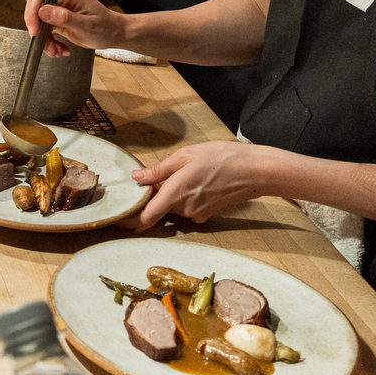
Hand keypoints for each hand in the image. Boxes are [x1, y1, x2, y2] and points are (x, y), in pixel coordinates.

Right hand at [25, 0, 126, 55]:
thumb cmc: (105, 27)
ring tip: (56, 50)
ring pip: (38, 21)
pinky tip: (59, 48)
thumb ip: (65, 17)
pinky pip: (44, 28)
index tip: (35, 30)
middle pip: (35, 7)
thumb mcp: (86, 25)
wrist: (113, 33)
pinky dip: (49, 41)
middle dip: (37, 28)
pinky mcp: (57, 17)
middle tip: (44, 43)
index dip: (32, 12)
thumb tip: (43, 11)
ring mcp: (59, 7)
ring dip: (44, 39)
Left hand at [129, 140, 272, 228]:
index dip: (130, 219)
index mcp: (175, 193)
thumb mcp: (186, 155)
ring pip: (173, 207)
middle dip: (153, 196)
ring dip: (170, 195)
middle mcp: (184, 209)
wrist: (256, 171)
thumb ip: (159, 170)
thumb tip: (136, 178)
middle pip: (158, 208)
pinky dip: (184, 197)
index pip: (146, 217)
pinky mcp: (207, 215)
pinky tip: (196, 180)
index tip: (119, 215)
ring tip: (183, 173)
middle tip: (156, 175)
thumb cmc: (222, 158)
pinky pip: (187, 208)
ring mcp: (197, 214)